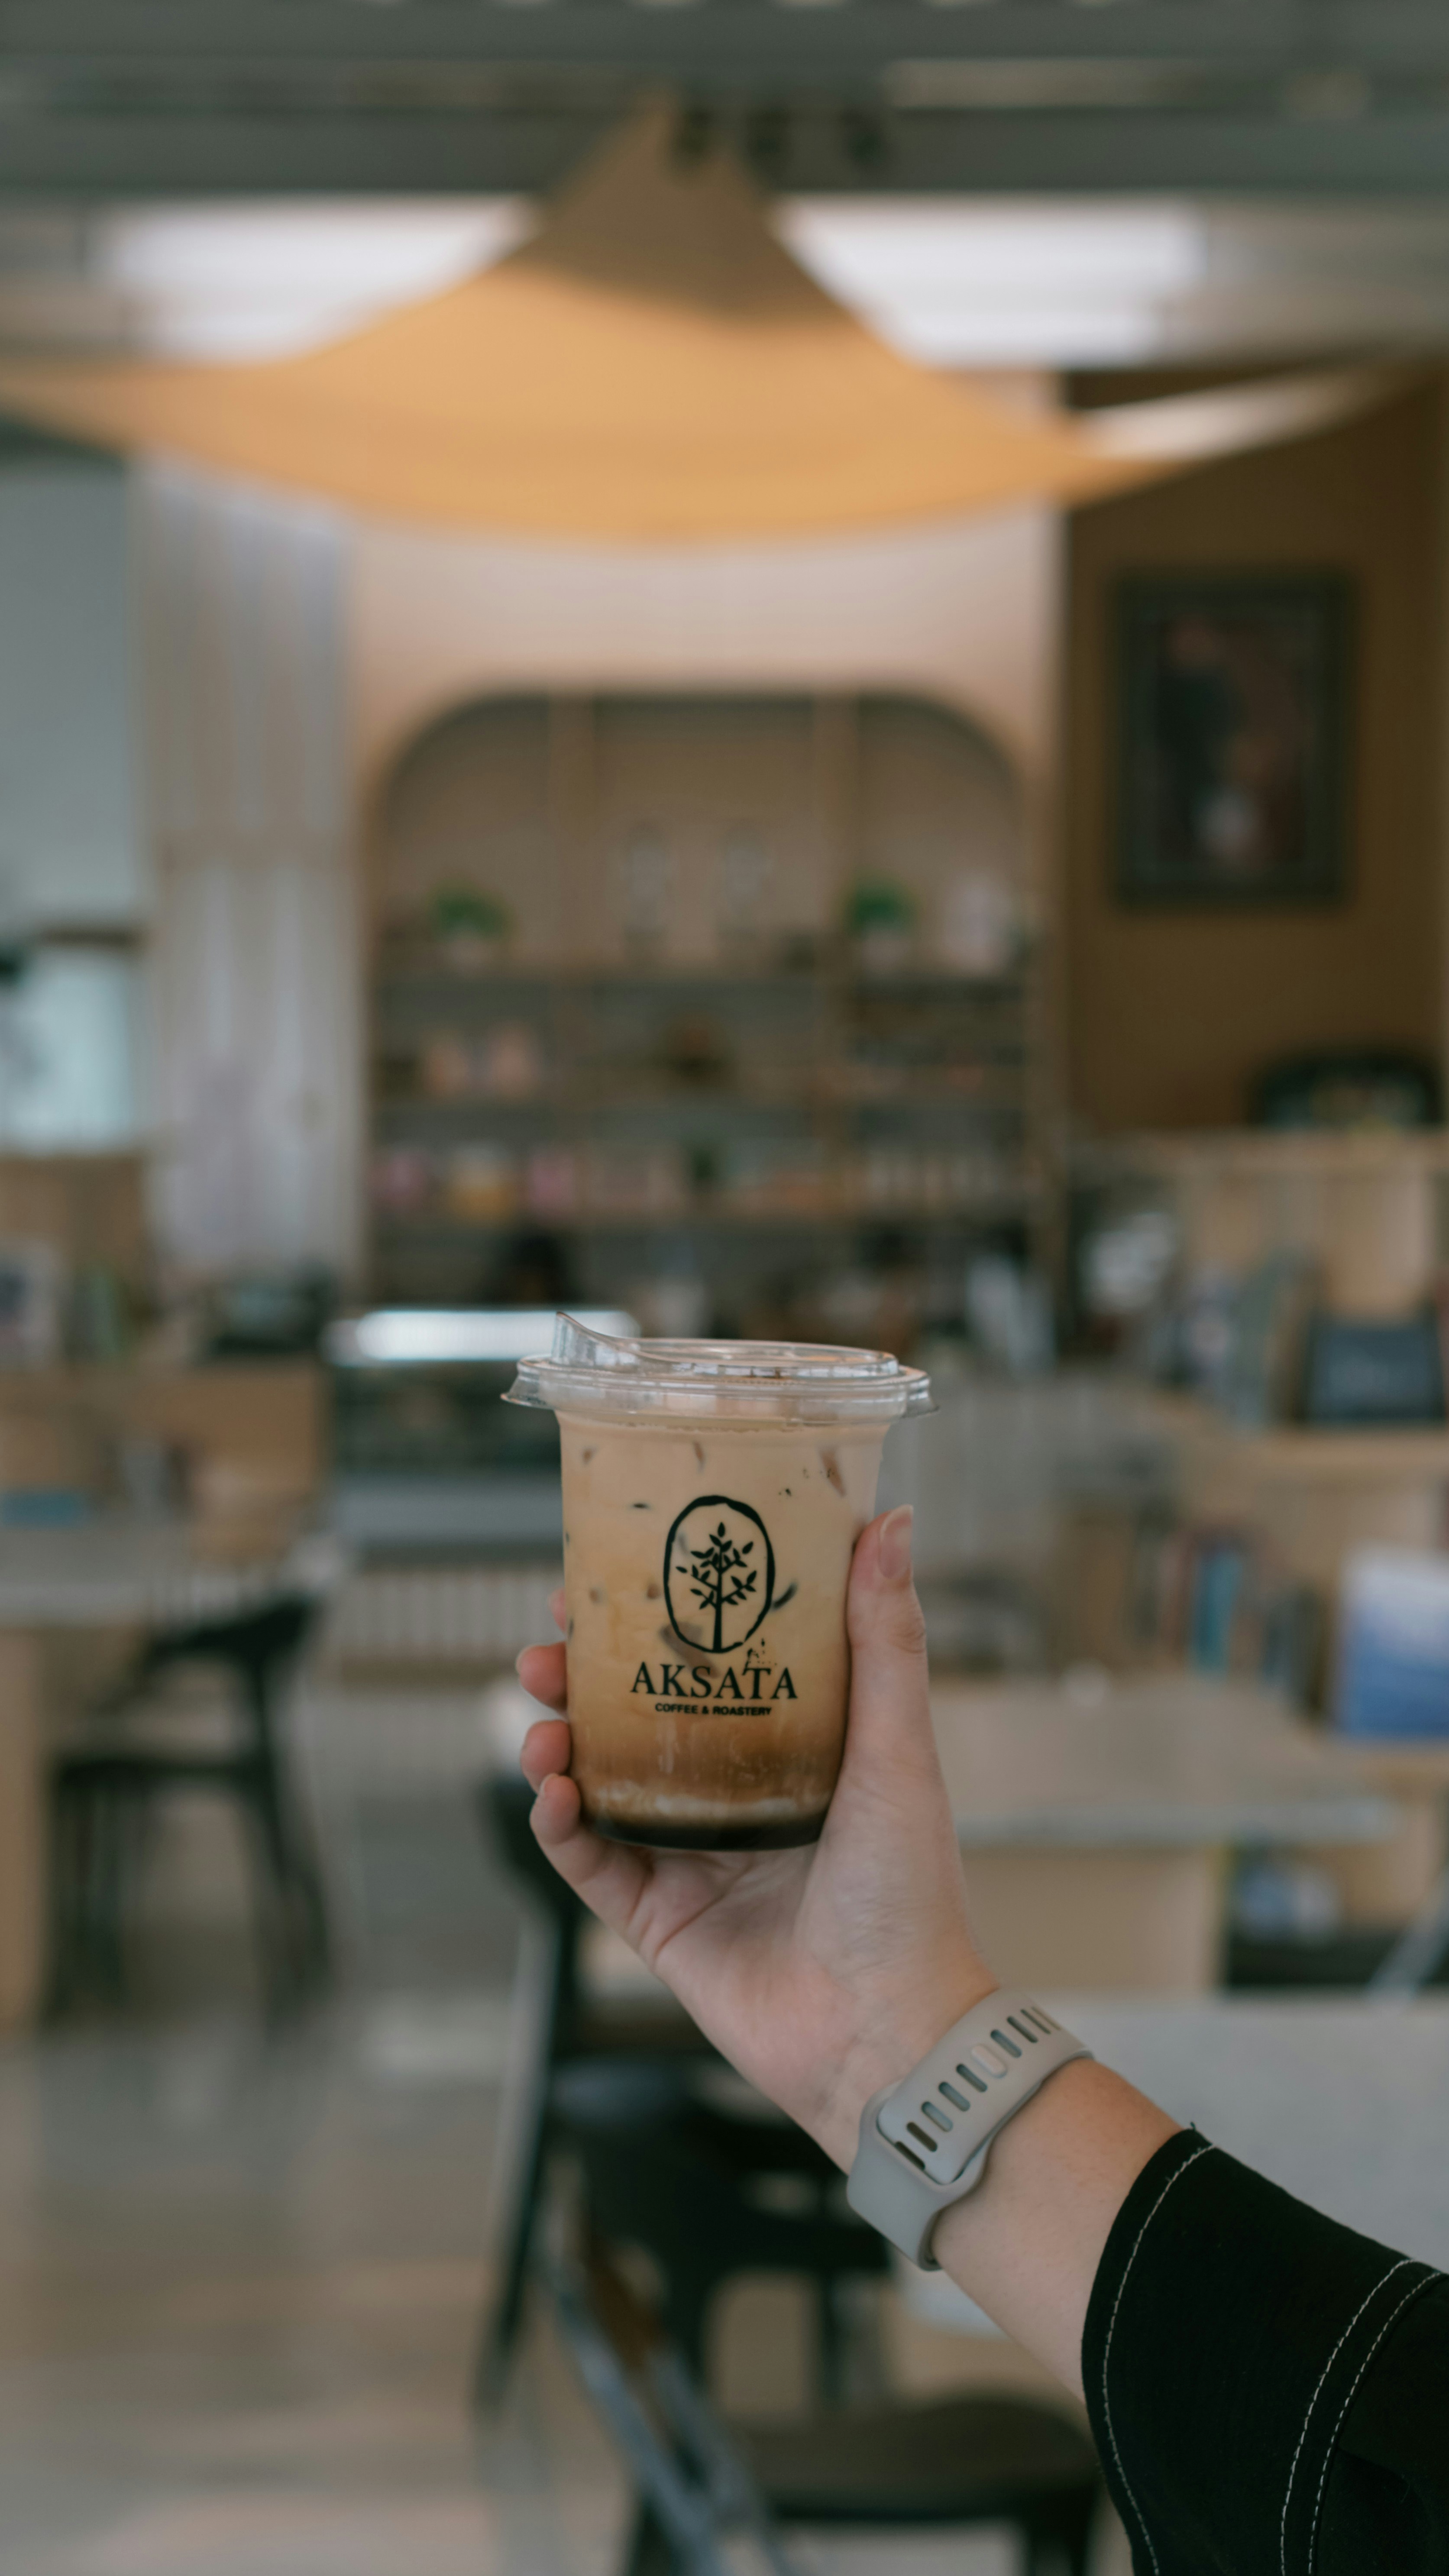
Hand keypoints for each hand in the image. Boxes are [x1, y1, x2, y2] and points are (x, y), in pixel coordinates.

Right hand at [518, 1505, 995, 2168]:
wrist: (889, 2032)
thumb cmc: (911, 1894)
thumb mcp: (899, 1750)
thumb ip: (885, 1640)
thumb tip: (890, 1522)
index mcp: (793, 1749)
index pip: (710, 1661)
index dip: (659, 1615)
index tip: (618, 1570)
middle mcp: (736, 1796)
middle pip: (638, 1717)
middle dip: (583, 1676)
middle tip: (550, 1644)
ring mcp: (692, 1858)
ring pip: (601, 1782)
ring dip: (557, 1743)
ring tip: (540, 1722)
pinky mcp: (658, 1919)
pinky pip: (590, 1860)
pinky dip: (560, 1823)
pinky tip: (553, 1793)